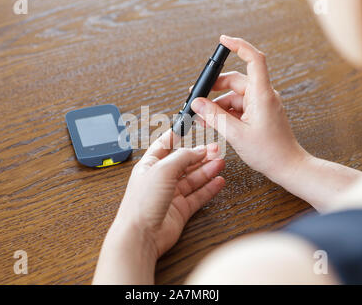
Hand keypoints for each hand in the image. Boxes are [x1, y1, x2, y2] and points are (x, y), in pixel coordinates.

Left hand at [94, 130, 224, 283]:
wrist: (141, 235)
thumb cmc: (141, 204)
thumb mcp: (162, 170)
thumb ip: (182, 157)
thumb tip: (197, 150)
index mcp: (149, 165)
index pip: (165, 145)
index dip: (177, 135)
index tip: (189, 126)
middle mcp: (160, 179)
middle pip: (184, 162)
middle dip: (199, 154)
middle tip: (215, 148)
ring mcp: (171, 195)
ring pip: (193, 178)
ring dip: (207, 170)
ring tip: (220, 162)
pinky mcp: (181, 210)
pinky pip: (198, 196)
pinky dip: (209, 188)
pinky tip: (218, 181)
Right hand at [191, 35, 307, 180]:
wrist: (288, 167)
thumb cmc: (269, 152)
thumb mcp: (236, 134)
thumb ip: (214, 116)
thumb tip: (198, 103)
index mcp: (262, 95)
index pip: (254, 60)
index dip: (239, 46)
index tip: (223, 40)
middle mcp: (263, 96)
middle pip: (236, 81)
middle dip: (215, 87)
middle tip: (198, 97)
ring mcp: (261, 105)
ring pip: (235, 96)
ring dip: (217, 104)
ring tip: (202, 117)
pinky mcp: (259, 114)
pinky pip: (239, 107)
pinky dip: (225, 112)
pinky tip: (213, 121)